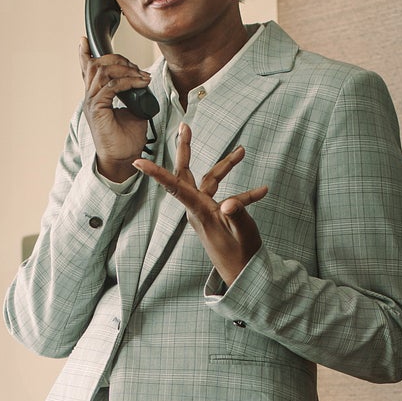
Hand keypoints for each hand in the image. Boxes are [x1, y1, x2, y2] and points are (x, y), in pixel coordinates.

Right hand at [79, 39, 151, 182]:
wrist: (123, 160)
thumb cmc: (127, 139)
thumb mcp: (134, 109)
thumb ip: (133, 93)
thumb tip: (142, 80)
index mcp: (95, 96)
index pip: (86, 70)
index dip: (84, 54)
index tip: (85, 40)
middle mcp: (90, 97)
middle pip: (96, 65)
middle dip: (118, 60)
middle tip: (137, 68)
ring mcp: (92, 103)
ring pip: (102, 72)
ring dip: (125, 70)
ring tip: (142, 77)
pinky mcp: (97, 110)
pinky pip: (110, 86)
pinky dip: (127, 82)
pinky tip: (140, 84)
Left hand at [133, 123, 267, 286]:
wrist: (242, 274)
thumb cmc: (241, 255)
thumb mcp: (243, 233)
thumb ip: (237, 215)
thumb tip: (229, 203)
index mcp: (200, 212)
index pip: (175, 188)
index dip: (157, 174)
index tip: (138, 162)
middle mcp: (198, 209)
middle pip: (186, 174)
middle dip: (186, 149)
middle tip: (185, 127)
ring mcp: (205, 211)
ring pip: (211, 181)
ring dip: (226, 166)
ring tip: (242, 151)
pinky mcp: (214, 214)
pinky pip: (226, 196)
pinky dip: (245, 194)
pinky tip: (262, 191)